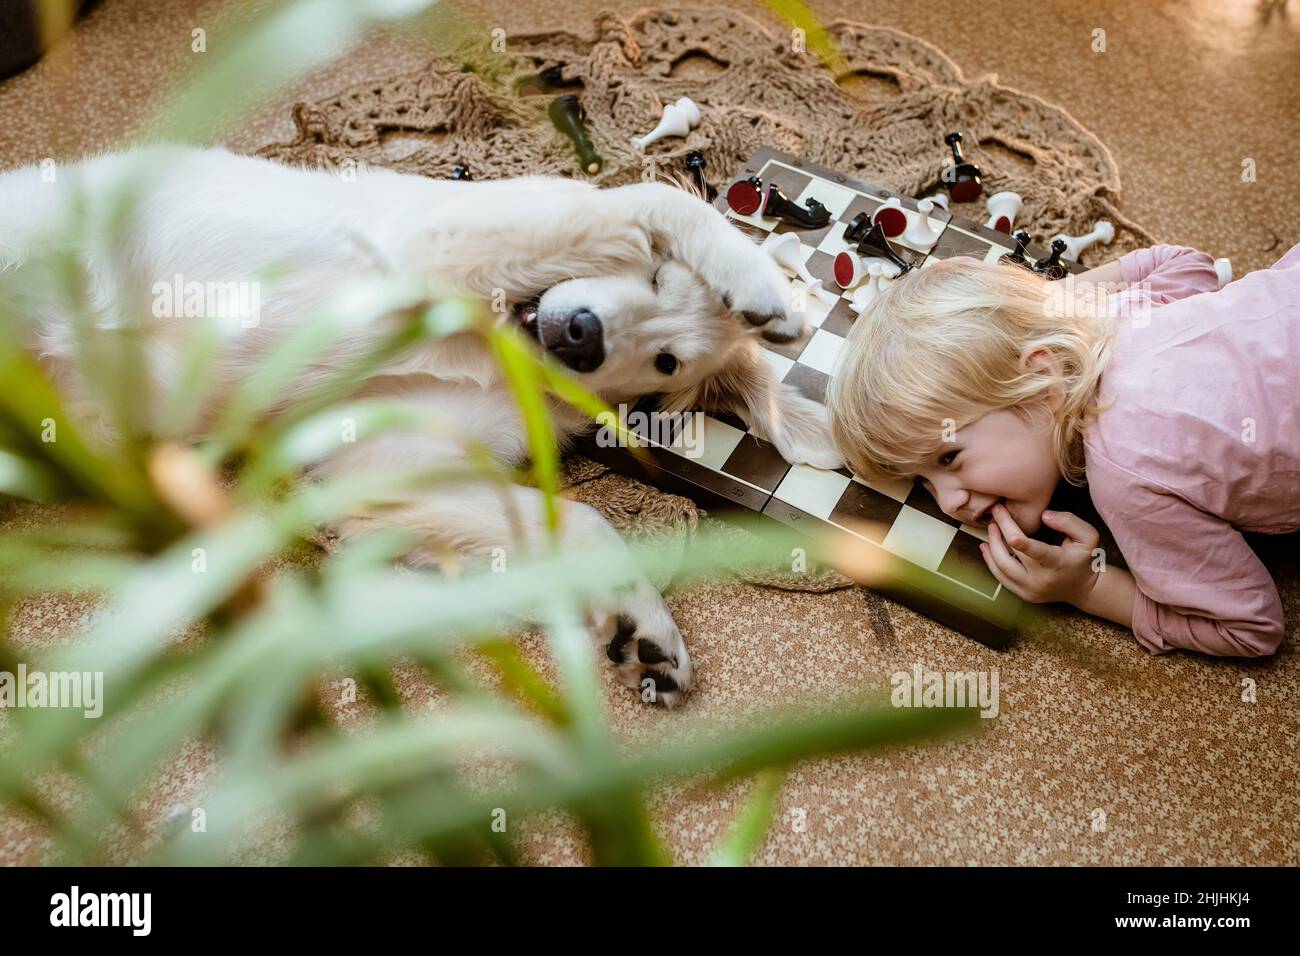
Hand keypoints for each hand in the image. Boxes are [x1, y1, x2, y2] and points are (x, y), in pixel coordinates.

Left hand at [979, 504, 1100, 605]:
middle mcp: (1041, 579)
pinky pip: (1000, 577)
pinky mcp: (1022, 594)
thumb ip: (1069, 522)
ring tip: (991, 526)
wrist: (1083, 588)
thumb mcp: (1088, 537)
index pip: (1040, 553)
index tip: (1011, 536)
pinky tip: (986, 545)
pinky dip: (990, 561)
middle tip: (995, 512)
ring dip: (992, 545)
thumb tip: (1044, 516)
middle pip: (1013, 556)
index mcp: (1058, 564)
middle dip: (1000, 532)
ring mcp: (1030, 589)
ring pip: (1001, 568)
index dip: (1025, 545)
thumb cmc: (1084, 558)